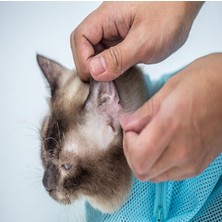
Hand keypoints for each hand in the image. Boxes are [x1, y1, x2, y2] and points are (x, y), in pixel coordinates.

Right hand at [71, 2, 202, 81]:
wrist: (184, 8)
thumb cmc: (169, 15)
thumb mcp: (144, 41)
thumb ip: (118, 57)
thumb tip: (95, 71)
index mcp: (107, 17)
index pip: (80, 39)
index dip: (83, 61)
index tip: (95, 77)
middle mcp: (106, 24)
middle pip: (83, 46)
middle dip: (89, 66)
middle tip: (101, 82)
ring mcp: (112, 33)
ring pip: (94, 53)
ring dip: (99, 69)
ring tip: (109, 81)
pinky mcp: (120, 41)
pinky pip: (107, 56)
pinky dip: (109, 68)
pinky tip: (117, 76)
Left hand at [120, 53, 221, 181]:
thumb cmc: (205, 81)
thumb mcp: (169, 89)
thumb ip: (144, 111)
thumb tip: (126, 124)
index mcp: (171, 127)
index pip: (138, 157)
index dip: (128, 144)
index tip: (132, 128)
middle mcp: (182, 151)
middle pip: (142, 172)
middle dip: (132, 154)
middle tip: (136, 134)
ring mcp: (191, 162)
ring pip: (153, 176)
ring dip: (144, 160)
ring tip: (148, 139)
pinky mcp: (198, 166)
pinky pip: (168, 175)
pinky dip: (157, 164)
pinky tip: (162, 146)